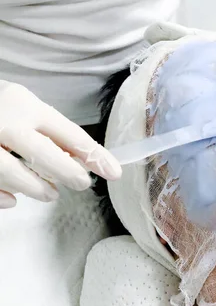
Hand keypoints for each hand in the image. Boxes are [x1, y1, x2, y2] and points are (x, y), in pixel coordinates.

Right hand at [0, 81, 121, 207]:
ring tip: (50, 193)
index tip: (113, 171)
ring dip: (37, 188)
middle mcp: (4, 123)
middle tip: (83, 184)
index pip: (67, 133)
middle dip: (68, 173)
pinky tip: (13, 200)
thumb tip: (82, 158)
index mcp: (25, 105)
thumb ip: (49, 130)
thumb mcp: (25, 105)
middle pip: (44, 154)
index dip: (94, 155)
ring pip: (14, 174)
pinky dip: (2, 196)